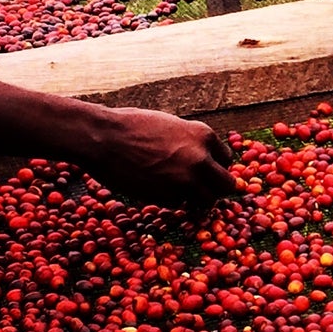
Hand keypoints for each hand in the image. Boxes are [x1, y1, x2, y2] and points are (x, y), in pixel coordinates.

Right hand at [80, 106, 239, 208]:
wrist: (105, 138)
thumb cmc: (134, 127)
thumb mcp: (173, 126)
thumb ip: (191, 143)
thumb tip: (204, 158)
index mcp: (204, 136)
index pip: (227, 160)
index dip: (215, 167)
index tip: (205, 171)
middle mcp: (201, 159)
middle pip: (227, 185)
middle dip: (216, 188)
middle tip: (201, 189)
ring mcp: (185, 181)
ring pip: (207, 201)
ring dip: (196, 200)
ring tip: (179, 192)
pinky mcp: (167, 197)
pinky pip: (179, 205)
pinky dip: (172, 201)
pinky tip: (156, 189)